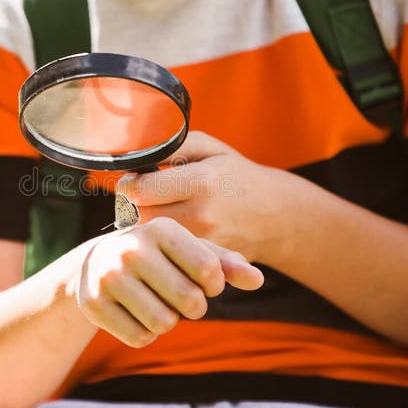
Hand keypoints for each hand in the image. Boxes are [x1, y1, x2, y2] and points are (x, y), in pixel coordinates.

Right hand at [75, 216, 262, 346]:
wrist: (96, 263)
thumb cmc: (159, 257)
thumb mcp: (190, 251)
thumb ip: (225, 264)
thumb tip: (257, 280)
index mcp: (161, 229)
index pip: (208, 270)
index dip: (214, 285)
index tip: (204, 281)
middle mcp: (132, 248)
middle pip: (189, 301)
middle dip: (193, 307)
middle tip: (180, 297)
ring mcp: (109, 276)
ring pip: (164, 323)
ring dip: (168, 321)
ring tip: (157, 304)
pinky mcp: (93, 304)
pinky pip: (140, 337)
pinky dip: (145, 334)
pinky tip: (136, 314)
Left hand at [117, 131, 291, 262]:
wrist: (277, 215)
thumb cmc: (236, 175)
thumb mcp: (209, 148)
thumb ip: (172, 146)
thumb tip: (136, 153)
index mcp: (201, 181)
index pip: (139, 190)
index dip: (129, 184)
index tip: (134, 180)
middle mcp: (202, 215)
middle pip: (140, 216)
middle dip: (135, 206)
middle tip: (145, 198)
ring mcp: (205, 243)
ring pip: (152, 239)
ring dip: (147, 226)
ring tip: (159, 212)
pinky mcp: (206, 261)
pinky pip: (169, 254)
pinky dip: (164, 244)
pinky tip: (172, 232)